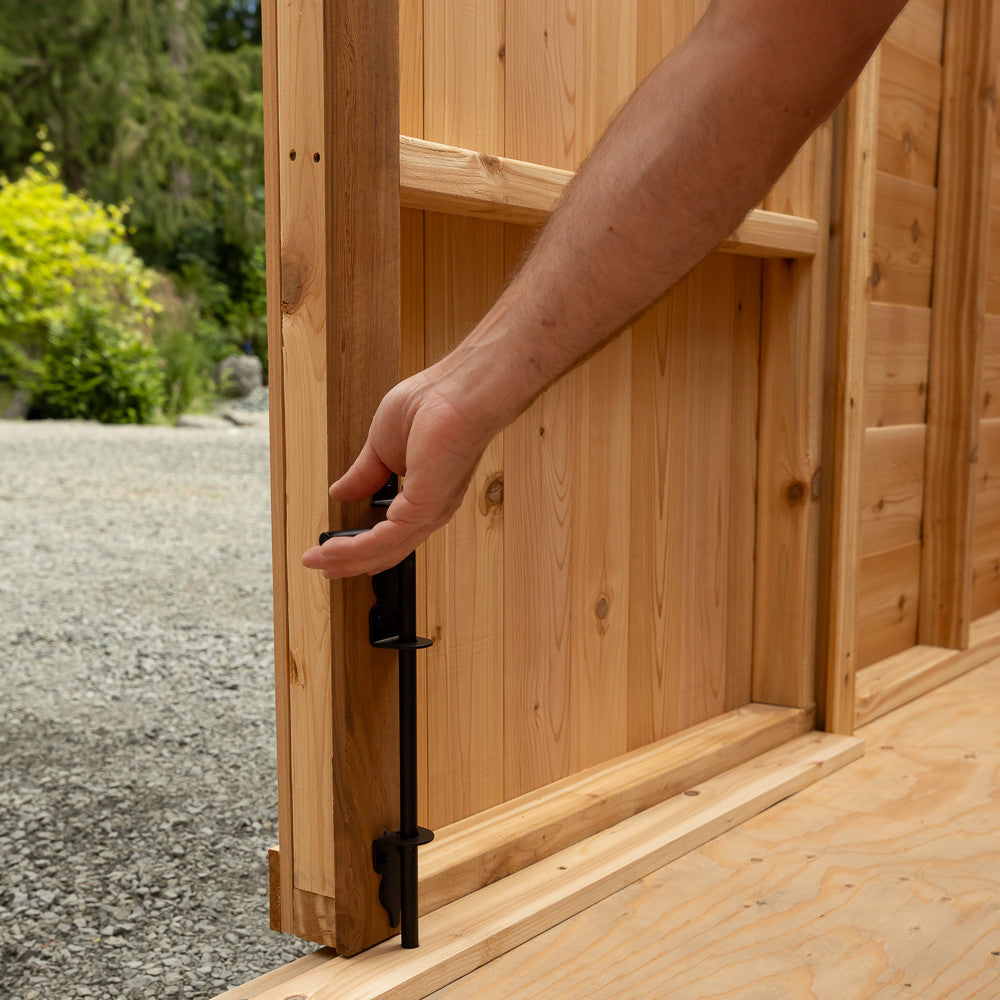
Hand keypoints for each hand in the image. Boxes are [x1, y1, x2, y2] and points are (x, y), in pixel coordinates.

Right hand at [301, 371, 489, 577]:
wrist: (456, 394)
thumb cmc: (432, 405)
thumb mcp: (381, 445)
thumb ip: (363, 474)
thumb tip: (340, 493)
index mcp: (424, 496)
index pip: (392, 535)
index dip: (363, 548)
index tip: (334, 553)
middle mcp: (430, 510)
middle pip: (386, 551)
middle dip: (349, 562)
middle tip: (320, 566)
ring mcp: (429, 513)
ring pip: (382, 551)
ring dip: (346, 560)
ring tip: (318, 561)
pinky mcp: (423, 510)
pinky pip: (383, 540)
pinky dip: (355, 549)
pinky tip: (334, 550)